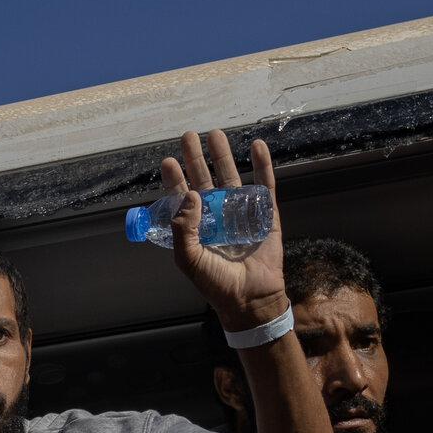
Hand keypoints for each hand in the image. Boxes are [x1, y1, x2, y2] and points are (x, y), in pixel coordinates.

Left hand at [162, 130, 286, 331]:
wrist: (249, 297)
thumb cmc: (216, 283)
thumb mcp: (189, 259)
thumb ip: (183, 229)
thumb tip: (188, 194)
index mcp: (195, 227)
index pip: (182, 197)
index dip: (175, 179)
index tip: (168, 161)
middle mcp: (215, 216)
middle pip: (204, 180)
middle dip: (196, 158)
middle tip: (188, 135)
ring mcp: (240, 212)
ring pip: (231, 176)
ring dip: (223, 156)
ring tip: (215, 134)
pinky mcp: (265, 212)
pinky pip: (264, 184)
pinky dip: (262, 165)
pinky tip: (256, 146)